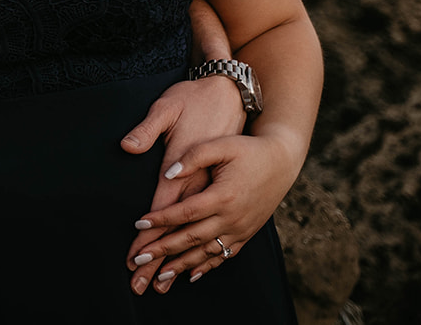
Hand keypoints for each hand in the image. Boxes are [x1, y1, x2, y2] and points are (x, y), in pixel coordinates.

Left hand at [120, 74, 246, 293]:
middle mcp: (232, 218)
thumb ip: (193, 157)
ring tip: (159, 276)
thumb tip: (168, 174)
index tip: (138, 223)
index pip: (184, 213)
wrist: (282, 161)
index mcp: (223, 196)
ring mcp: (241, 229)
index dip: (160, 219)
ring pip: (206, 253)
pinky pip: (224, 256)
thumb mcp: (221, 145)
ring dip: (181, 265)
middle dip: (163, 251)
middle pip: (191, 239)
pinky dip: (206, 266)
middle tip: (139, 259)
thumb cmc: (248, 149)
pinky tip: (190, 274)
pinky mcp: (247, 234)